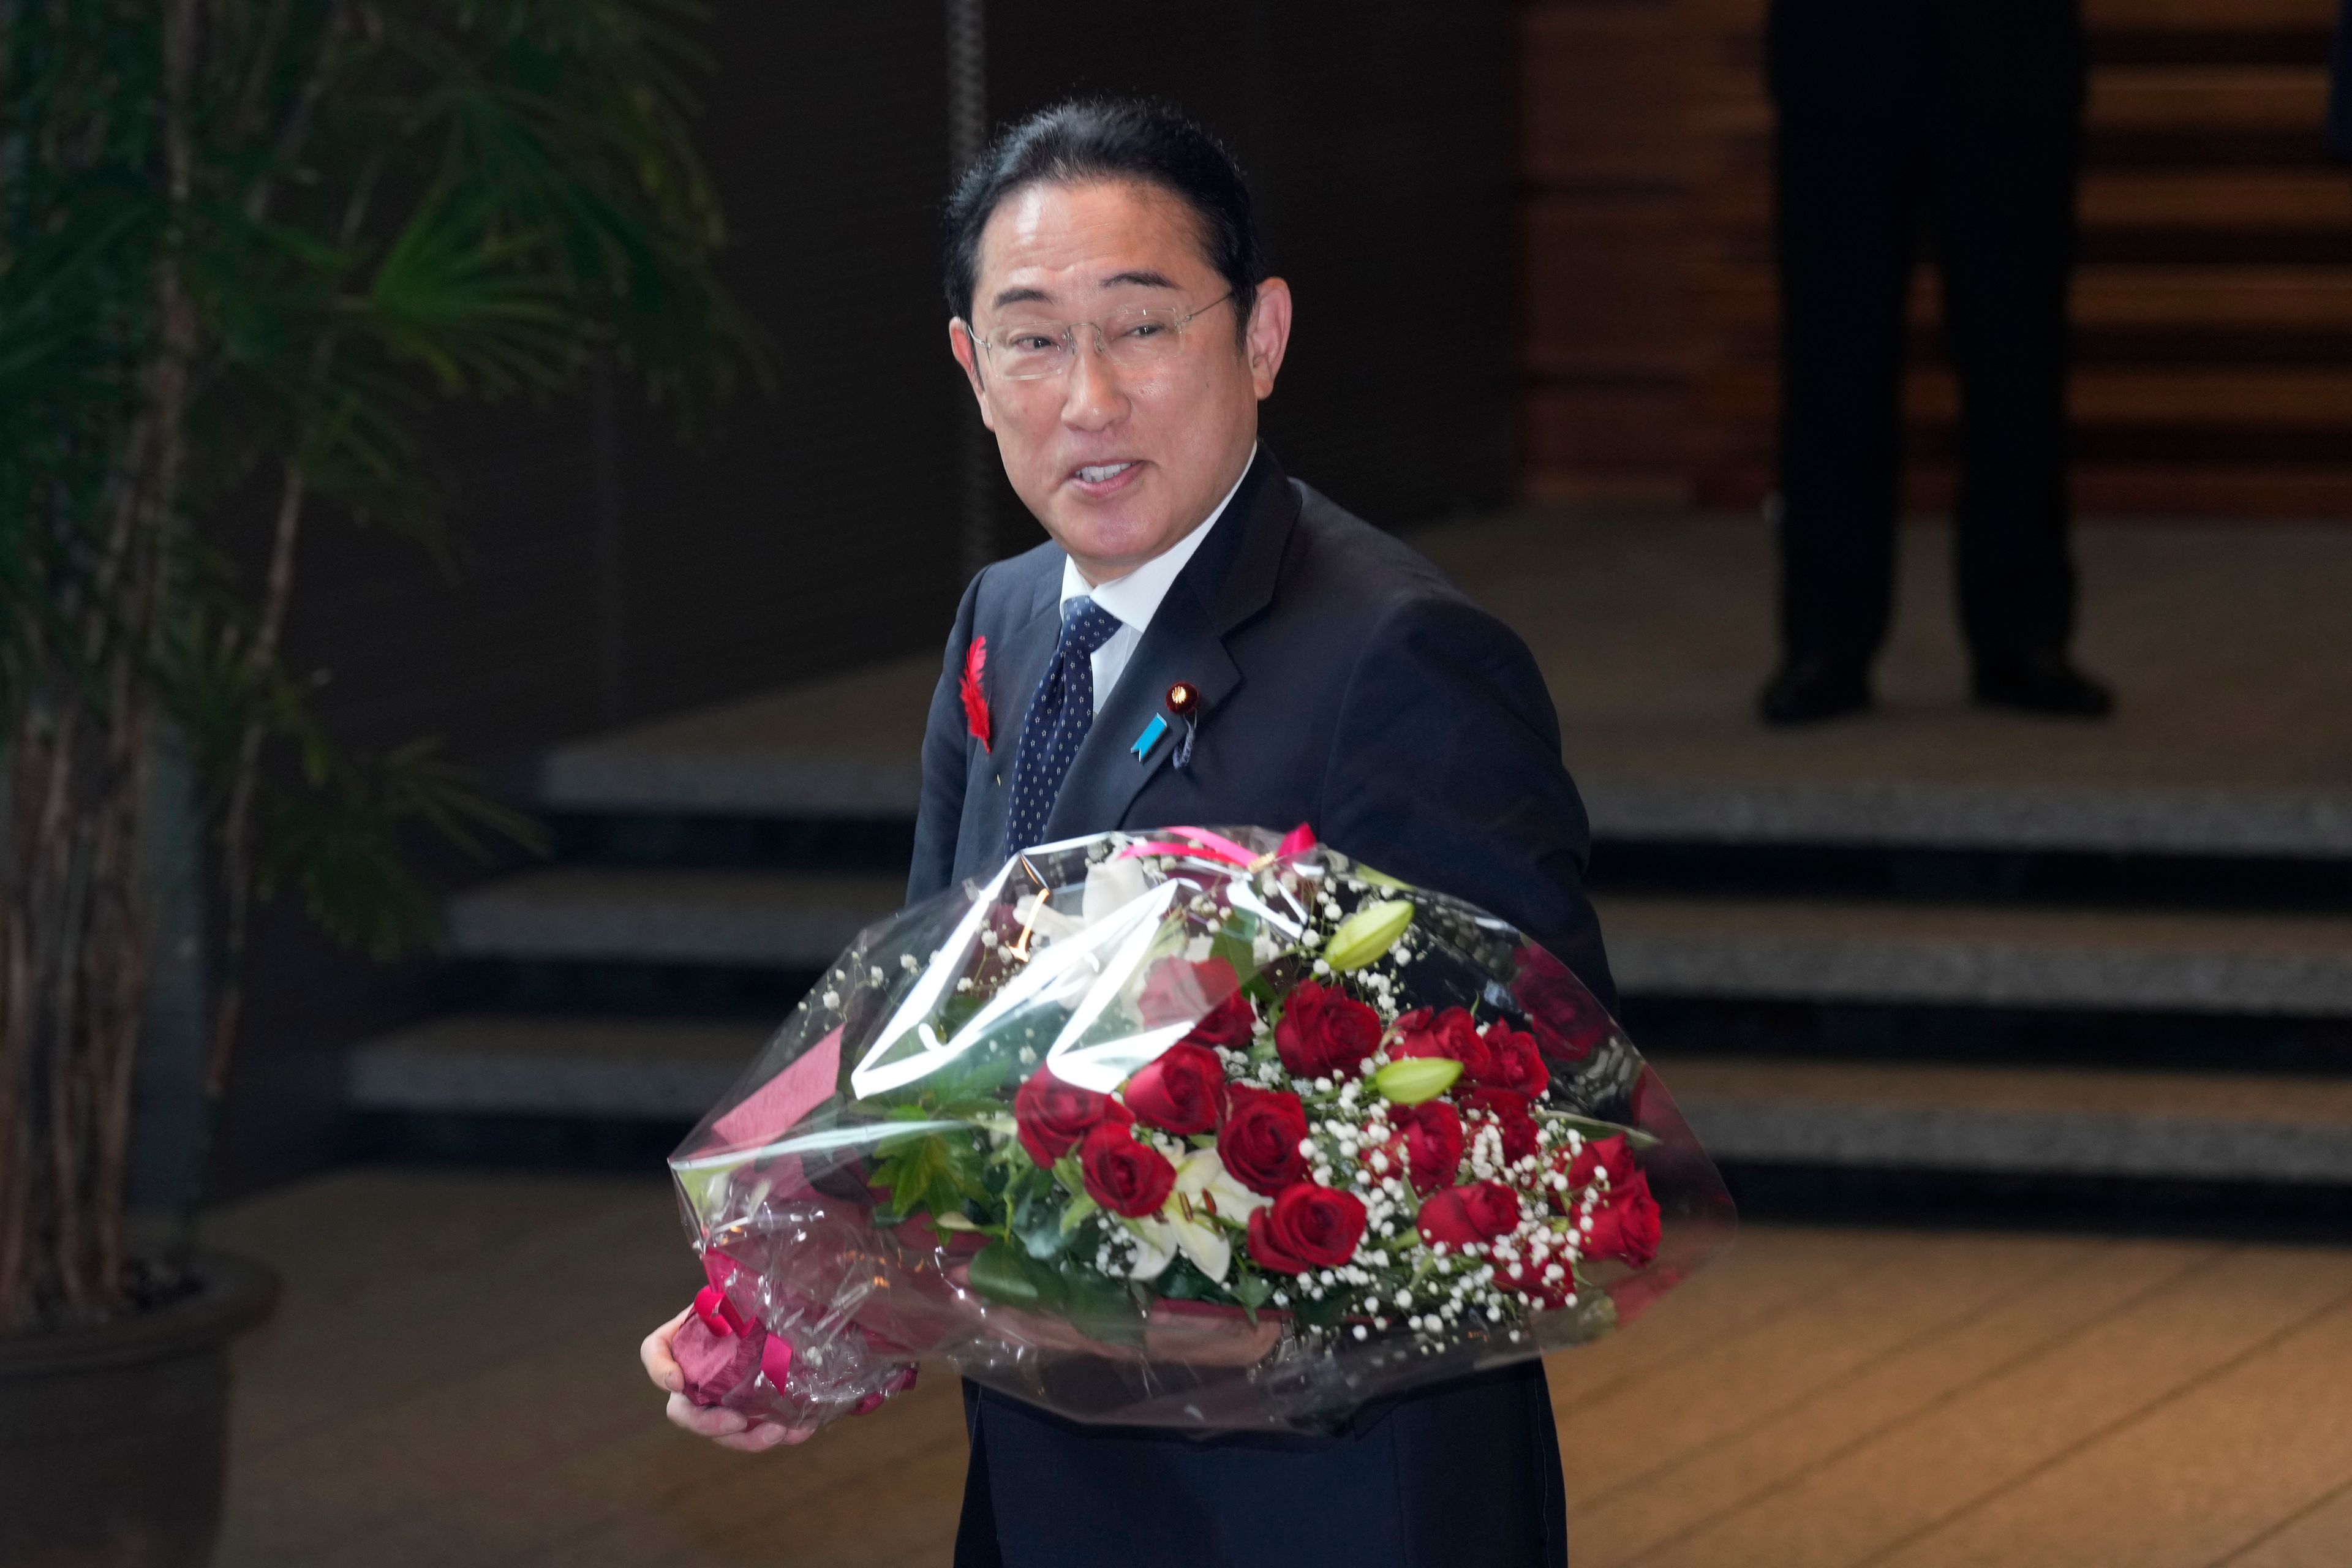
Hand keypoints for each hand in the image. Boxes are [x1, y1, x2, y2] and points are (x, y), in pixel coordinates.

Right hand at [640, 1306, 816, 1452]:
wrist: (773, 1309)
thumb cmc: (746, 1298)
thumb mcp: (734, 1290)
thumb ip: (733, 1292)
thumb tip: (753, 1288)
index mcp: (679, 1342)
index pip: (654, 1353)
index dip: (660, 1370)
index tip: (677, 1380)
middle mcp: (692, 1377)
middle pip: (684, 1412)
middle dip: (708, 1424)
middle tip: (738, 1422)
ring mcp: (719, 1399)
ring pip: (722, 1432)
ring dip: (749, 1439)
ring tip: (780, 1432)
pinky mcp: (748, 1411)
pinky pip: (756, 1431)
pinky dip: (778, 1433)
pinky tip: (800, 1431)